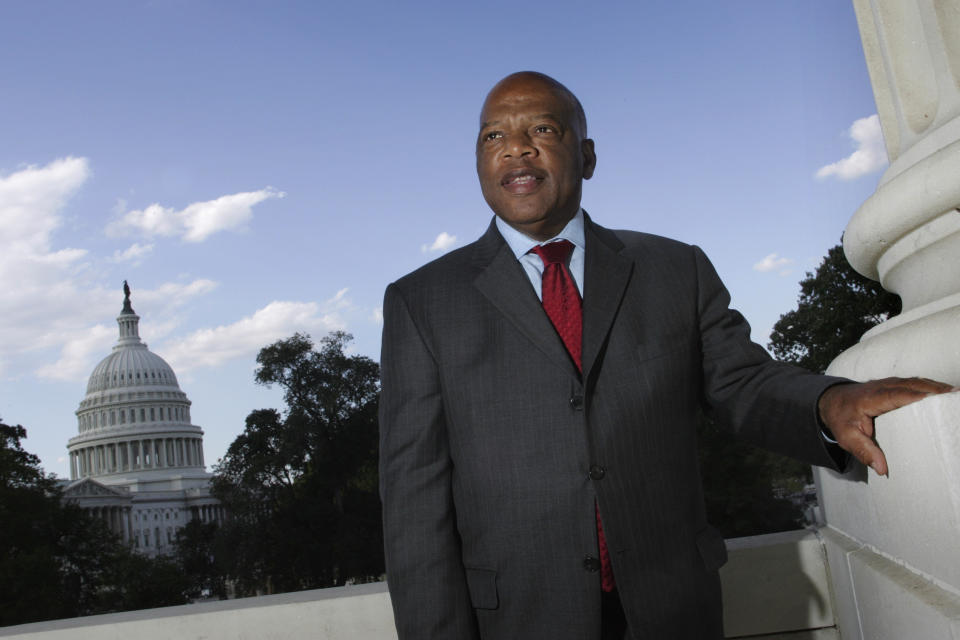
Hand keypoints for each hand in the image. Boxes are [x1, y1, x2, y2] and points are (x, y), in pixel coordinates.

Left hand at [818, 377, 953, 475]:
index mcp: (871, 398)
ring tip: (955, 393)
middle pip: (911, 384)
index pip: (897, 395)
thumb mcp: (847, 438)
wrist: (830, 401)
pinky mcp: (893, 385)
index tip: (936, 398)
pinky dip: (929, 385)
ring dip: (935, 386)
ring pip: (915, 381)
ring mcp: (888, 383)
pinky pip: (913, 382)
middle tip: (955, 395)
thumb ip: (864, 451)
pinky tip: (943, 392)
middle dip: (934, 389)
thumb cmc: (840, 419)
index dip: (916, 395)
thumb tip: (882, 469)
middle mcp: (881, 387)